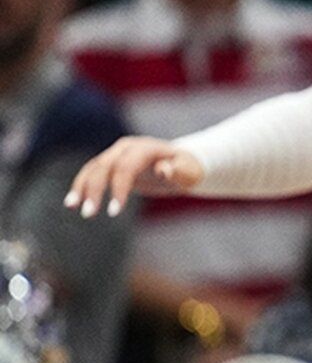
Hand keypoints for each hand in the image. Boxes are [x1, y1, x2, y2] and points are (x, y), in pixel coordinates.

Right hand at [65, 136, 201, 216]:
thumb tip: (163, 171)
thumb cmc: (188, 170)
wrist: (182, 163)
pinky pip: (91, 173)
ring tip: (71, 206)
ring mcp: (116, 154)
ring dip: (81, 187)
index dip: (118, 188)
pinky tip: (72, 202)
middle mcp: (126, 148)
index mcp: (145, 148)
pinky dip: (80, 186)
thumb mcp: (189, 173)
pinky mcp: (110, 164)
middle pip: (104, 166)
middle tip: (89, 214)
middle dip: (94, 190)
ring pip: (93, 168)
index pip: (126, 167)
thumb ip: (177, 172)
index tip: (115, 212)